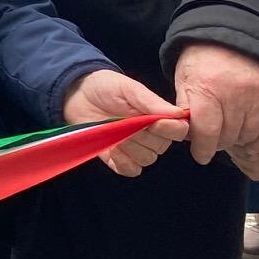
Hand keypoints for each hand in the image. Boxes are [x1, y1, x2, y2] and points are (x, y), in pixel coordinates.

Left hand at [60, 68, 188, 176]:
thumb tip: (179, 113)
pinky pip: (130, 170)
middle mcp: (152, 136)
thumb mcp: (129, 89)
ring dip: (129, 147)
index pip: (178, 131)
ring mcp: (136, 149)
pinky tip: (111, 148)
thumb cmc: (106, 88)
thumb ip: (152, 101)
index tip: (152, 122)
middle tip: (124, 122)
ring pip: (146, 159)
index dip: (168, 129)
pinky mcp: (119, 160)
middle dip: (141, 136)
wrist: (78, 95)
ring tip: (115, 131)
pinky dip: (121, 162)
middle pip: (160, 147)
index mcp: (160, 117)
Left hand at [174, 43, 258, 166]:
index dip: (203, 148)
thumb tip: (187, 137)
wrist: (234, 39)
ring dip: (240, 142)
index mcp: (207, 89)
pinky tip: (252, 137)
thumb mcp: (185, 81)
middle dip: (219, 142)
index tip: (200, 155)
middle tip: (215, 139)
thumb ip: (185, 109)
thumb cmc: (203, 62)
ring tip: (233, 134)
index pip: (207, 131)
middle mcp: (235, 95)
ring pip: (249, 138)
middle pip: (228, 136)